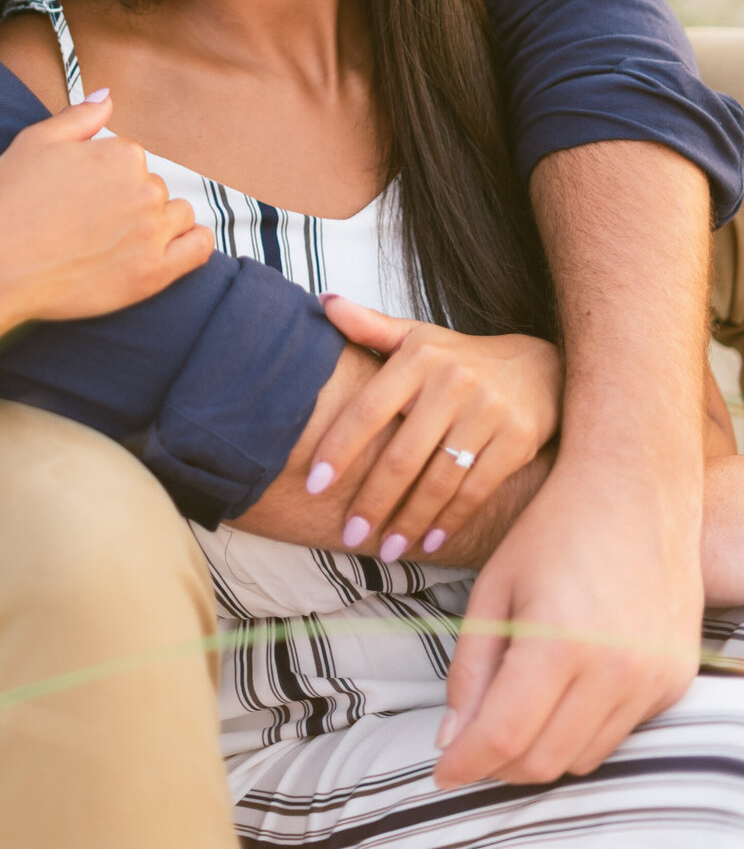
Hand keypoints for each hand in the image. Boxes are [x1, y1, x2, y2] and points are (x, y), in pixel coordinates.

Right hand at [0, 92, 212, 324]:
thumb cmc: (8, 203)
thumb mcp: (35, 142)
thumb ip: (78, 116)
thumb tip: (107, 97)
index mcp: (122, 154)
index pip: (132, 160)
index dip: (106, 178)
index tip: (83, 197)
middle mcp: (145, 189)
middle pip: (153, 188)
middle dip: (129, 201)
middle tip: (92, 222)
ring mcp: (152, 232)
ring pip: (177, 215)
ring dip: (159, 222)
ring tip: (123, 239)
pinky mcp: (154, 273)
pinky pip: (197, 250)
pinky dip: (191, 244)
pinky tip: (173, 246)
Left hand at [306, 297, 560, 558]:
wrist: (539, 366)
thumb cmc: (460, 358)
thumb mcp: (417, 336)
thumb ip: (369, 326)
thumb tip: (323, 304)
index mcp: (418, 358)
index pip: (368, 409)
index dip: (338, 449)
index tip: (313, 485)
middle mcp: (452, 382)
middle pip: (402, 454)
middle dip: (372, 501)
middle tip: (348, 534)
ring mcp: (488, 412)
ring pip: (438, 480)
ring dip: (408, 521)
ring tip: (385, 550)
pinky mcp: (518, 440)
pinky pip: (476, 490)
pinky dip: (450, 521)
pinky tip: (429, 542)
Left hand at [436, 458, 701, 786]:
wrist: (635, 488)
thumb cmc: (553, 528)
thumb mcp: (494, 588)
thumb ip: (470, 666)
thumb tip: (451, 737)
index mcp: (559, 642)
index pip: (504, 737)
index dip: (465, 762)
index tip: (441, 771)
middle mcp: (614, 671)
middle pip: (543, 760)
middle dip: (497, 765)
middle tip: (469, 745)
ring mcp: (651, 679)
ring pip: (581, 757)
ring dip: (539, 751)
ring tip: (511, 717)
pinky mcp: (674, 680)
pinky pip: (617, 733)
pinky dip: (580, 730)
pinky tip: (560, 693)